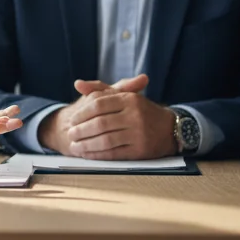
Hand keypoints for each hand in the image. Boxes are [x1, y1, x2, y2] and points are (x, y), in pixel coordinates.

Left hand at [39, 74, 176, 158]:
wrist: (169, 129)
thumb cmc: (140, 111)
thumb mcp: (123, 95)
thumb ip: (99, 89)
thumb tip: (77, 84)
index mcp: (130, 99)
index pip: (98, 104)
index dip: (81, 113)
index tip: (71, 119)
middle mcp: (135, 115)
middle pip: (100, 123)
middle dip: (81, 130)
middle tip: (70, 133)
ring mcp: (139, 134)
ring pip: (106, 140)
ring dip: (86, 144)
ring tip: (75, 145)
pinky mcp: (141, 150)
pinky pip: (114, 153)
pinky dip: (98, 155)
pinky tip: (88, 154)